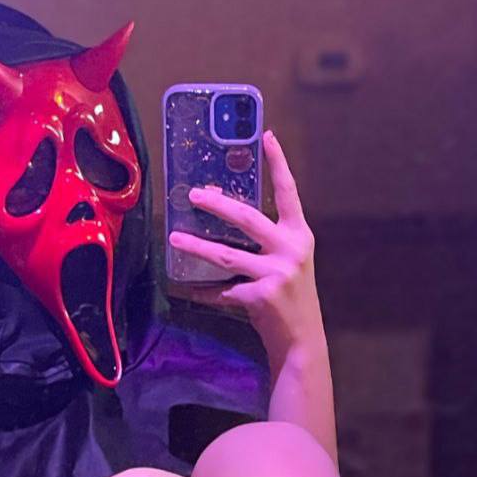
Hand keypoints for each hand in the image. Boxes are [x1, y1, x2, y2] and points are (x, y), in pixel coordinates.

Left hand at [168, 129, 321, 371]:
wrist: (302, 340)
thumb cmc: (291, 298)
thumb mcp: (289, 263)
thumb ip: (269, 242)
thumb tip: (228, 219)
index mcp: (299, 236)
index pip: (289, 193)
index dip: (278, 164)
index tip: (267, 136)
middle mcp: (290, 250)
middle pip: (247, 218)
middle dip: (217, 205)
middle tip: (194, 194)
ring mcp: (276, 273)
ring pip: (226, 255)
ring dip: (196, 247)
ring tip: (174, 238)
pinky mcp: (260, 296)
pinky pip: (221, 291)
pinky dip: (202, 291)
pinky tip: (186, 289)